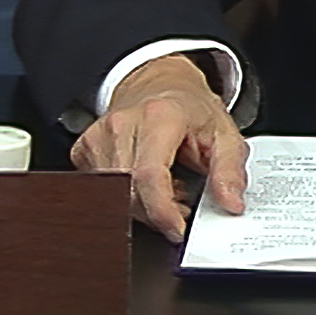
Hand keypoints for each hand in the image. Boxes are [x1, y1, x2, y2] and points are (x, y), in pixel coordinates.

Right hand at [70, 54, 249, 241]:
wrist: (159, 84)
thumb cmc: (190, 109)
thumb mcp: (225, 134)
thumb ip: (230, 170)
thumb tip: (231, 204)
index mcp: (160, 116)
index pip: (150, 175)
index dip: (162, 212)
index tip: (177, 230)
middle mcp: (123, 123)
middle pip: (130, 191)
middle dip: (157, 211)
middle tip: (182, 201)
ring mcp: (99, 135)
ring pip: (113, 195)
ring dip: (142, 204)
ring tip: (167, 186)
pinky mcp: (84, 148)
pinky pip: (101, 190)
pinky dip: (125, 196)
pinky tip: (144, 182)